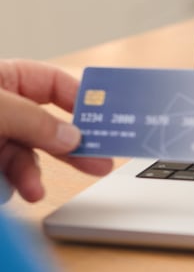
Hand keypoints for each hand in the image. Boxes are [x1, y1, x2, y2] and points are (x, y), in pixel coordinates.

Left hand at [0, 60, 112, 202]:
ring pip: (27, 156)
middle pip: (46, 125)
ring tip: (35, 191)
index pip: (50, 83)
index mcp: (3, 80)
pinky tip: (17, 190)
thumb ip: (34, 120)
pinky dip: (16, 185)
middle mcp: (2, 109)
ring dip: (33, 175)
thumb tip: (72, 137)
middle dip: (70, 146)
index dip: (79, 98)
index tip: (104, 117)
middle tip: (100, 162)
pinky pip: (9, 176)